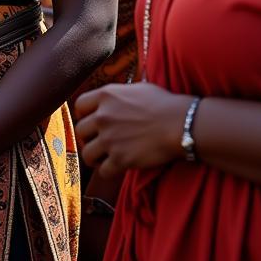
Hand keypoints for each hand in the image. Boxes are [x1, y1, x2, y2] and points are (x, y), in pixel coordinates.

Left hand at [74, 81, 190, 177]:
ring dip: (94, 157)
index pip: (80, 105)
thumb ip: (118, 94)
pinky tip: (116, 167)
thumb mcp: (137, 88)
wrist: (180, 124)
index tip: (92, 121)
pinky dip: (108, 171)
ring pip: (87, 153)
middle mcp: (103, 116)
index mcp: (106, 95)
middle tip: (99, 141)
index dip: (84, 114)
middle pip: (81, 130)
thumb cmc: (163, 104)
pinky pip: (103, 171)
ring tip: (104, 157)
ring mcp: (110, 139)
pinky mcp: (120, 159)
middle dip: (89, 137)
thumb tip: (112, 97)